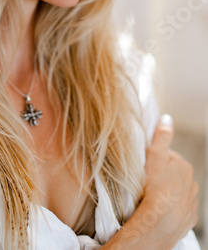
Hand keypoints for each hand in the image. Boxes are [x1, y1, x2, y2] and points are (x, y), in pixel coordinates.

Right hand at [142, 114, 198, 246]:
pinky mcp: (189, 219)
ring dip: (167, 193)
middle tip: (147, 182)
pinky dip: (171, 208)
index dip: (156, 160)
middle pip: (174, 175)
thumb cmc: (154, 186)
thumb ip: (161, 136)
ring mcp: (191, 202)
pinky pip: (179, 210)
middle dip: (163, 177)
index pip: (170, 158)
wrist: (159, 222)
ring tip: (151, 197)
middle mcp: (193, 184)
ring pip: (177, 192)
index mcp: (185, 167)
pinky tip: (159, 210)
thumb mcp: (155, 155)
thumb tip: (167, 117)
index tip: (146, 167)